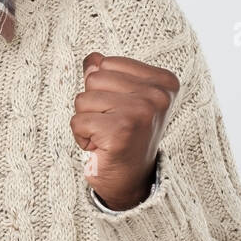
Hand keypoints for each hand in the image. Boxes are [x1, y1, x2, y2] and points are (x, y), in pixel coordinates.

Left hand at [70, 52, 178, 210]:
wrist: (131, 180)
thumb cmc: (125, 136)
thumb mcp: (121, 98)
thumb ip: (107, 74)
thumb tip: (91, 59)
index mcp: (163, 82)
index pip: (106, 63)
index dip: (103, 89)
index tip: (120, 111)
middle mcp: (157, 96)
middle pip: (94, 79)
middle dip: (92, 105)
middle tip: (111, 126)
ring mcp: (140, 113)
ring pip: (83, 99)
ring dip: (86, 121)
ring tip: (106, 136)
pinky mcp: (120, 132)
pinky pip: (77, 121)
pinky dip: (81, 137)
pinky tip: (101, 148)